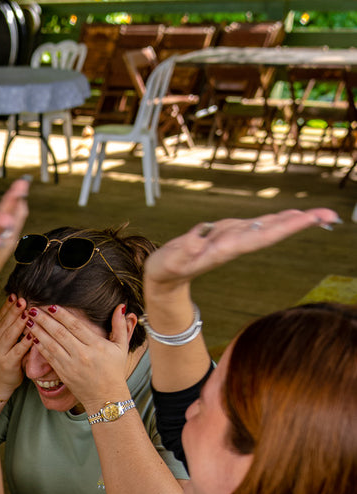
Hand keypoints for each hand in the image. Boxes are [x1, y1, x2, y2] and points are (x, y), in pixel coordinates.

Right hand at [0, 297, 31, 397]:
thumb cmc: (3, 361)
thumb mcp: (3, 343)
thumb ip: (10, 329)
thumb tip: (22, 310)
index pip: (0, 317)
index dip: (7, 306)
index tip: (15, 294)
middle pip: (5, 323)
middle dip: (14, 310)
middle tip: (23, 299)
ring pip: (10, 335)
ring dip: (19, 323)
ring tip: (28, 312)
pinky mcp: (7, 364)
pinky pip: (17, 351)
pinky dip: (25, 342)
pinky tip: (32, 334)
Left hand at [24, 303, 135, 414]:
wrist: (106, 398)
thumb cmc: (115, 371)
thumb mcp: (121, 348)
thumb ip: (120, 326)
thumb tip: (121, 307)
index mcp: (96, 345)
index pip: (75, 326)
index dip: (62, 315)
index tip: (51, 305)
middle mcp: (82, 354)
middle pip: (60, 333)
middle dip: (45, 320)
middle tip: (34, 308)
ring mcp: (71, 365)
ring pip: (51, 344)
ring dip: (38, 331)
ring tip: (29, 320)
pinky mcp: (63, 374)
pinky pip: (49, 358)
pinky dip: (40, 347)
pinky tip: (32, 337)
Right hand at [145, 207, 340, 294]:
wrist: (165, 279)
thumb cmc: (165, 270)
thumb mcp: (168, 261)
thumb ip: (182, 250)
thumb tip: (198, 235)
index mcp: (224, 249)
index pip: (259, 236)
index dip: (283, 226)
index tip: (306, 219)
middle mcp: (234, 244)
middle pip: (271, 232)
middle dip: (299, 223)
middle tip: (329, 215)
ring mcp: (234, 240)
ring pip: (268, 228)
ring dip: (293, 221)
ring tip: (319, 215)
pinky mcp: (229, 235)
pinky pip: (258, 226)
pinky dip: (277, 220)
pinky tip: (291, 215)